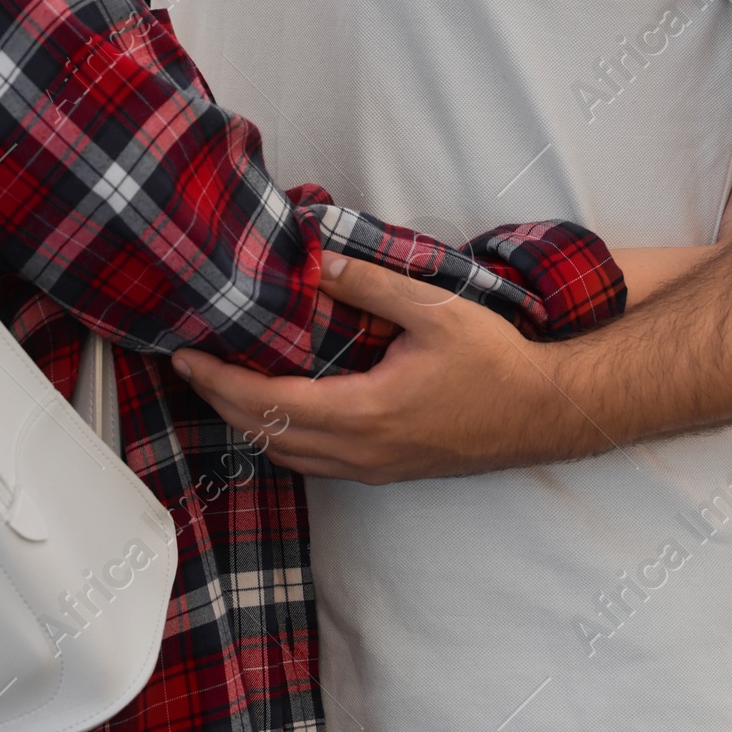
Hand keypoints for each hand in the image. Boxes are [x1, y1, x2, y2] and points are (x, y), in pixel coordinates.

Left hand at [172, 260, 574, 482]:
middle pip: (266, 434)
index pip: (269, 401)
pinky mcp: (386, 471)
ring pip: (287, 455)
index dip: (220, 381)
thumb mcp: (435, 310)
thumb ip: (372, 286)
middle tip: (190, 366)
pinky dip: (280, 437)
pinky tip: (276, 410)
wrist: (544, 412)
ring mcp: (373, 468)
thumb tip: (319, 261)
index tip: (187, 356)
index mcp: (366, 412)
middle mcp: (361, 451)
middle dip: (220, 401)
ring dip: (247, 423)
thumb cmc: (495, 361)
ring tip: (221, 385)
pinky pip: (313, 462)